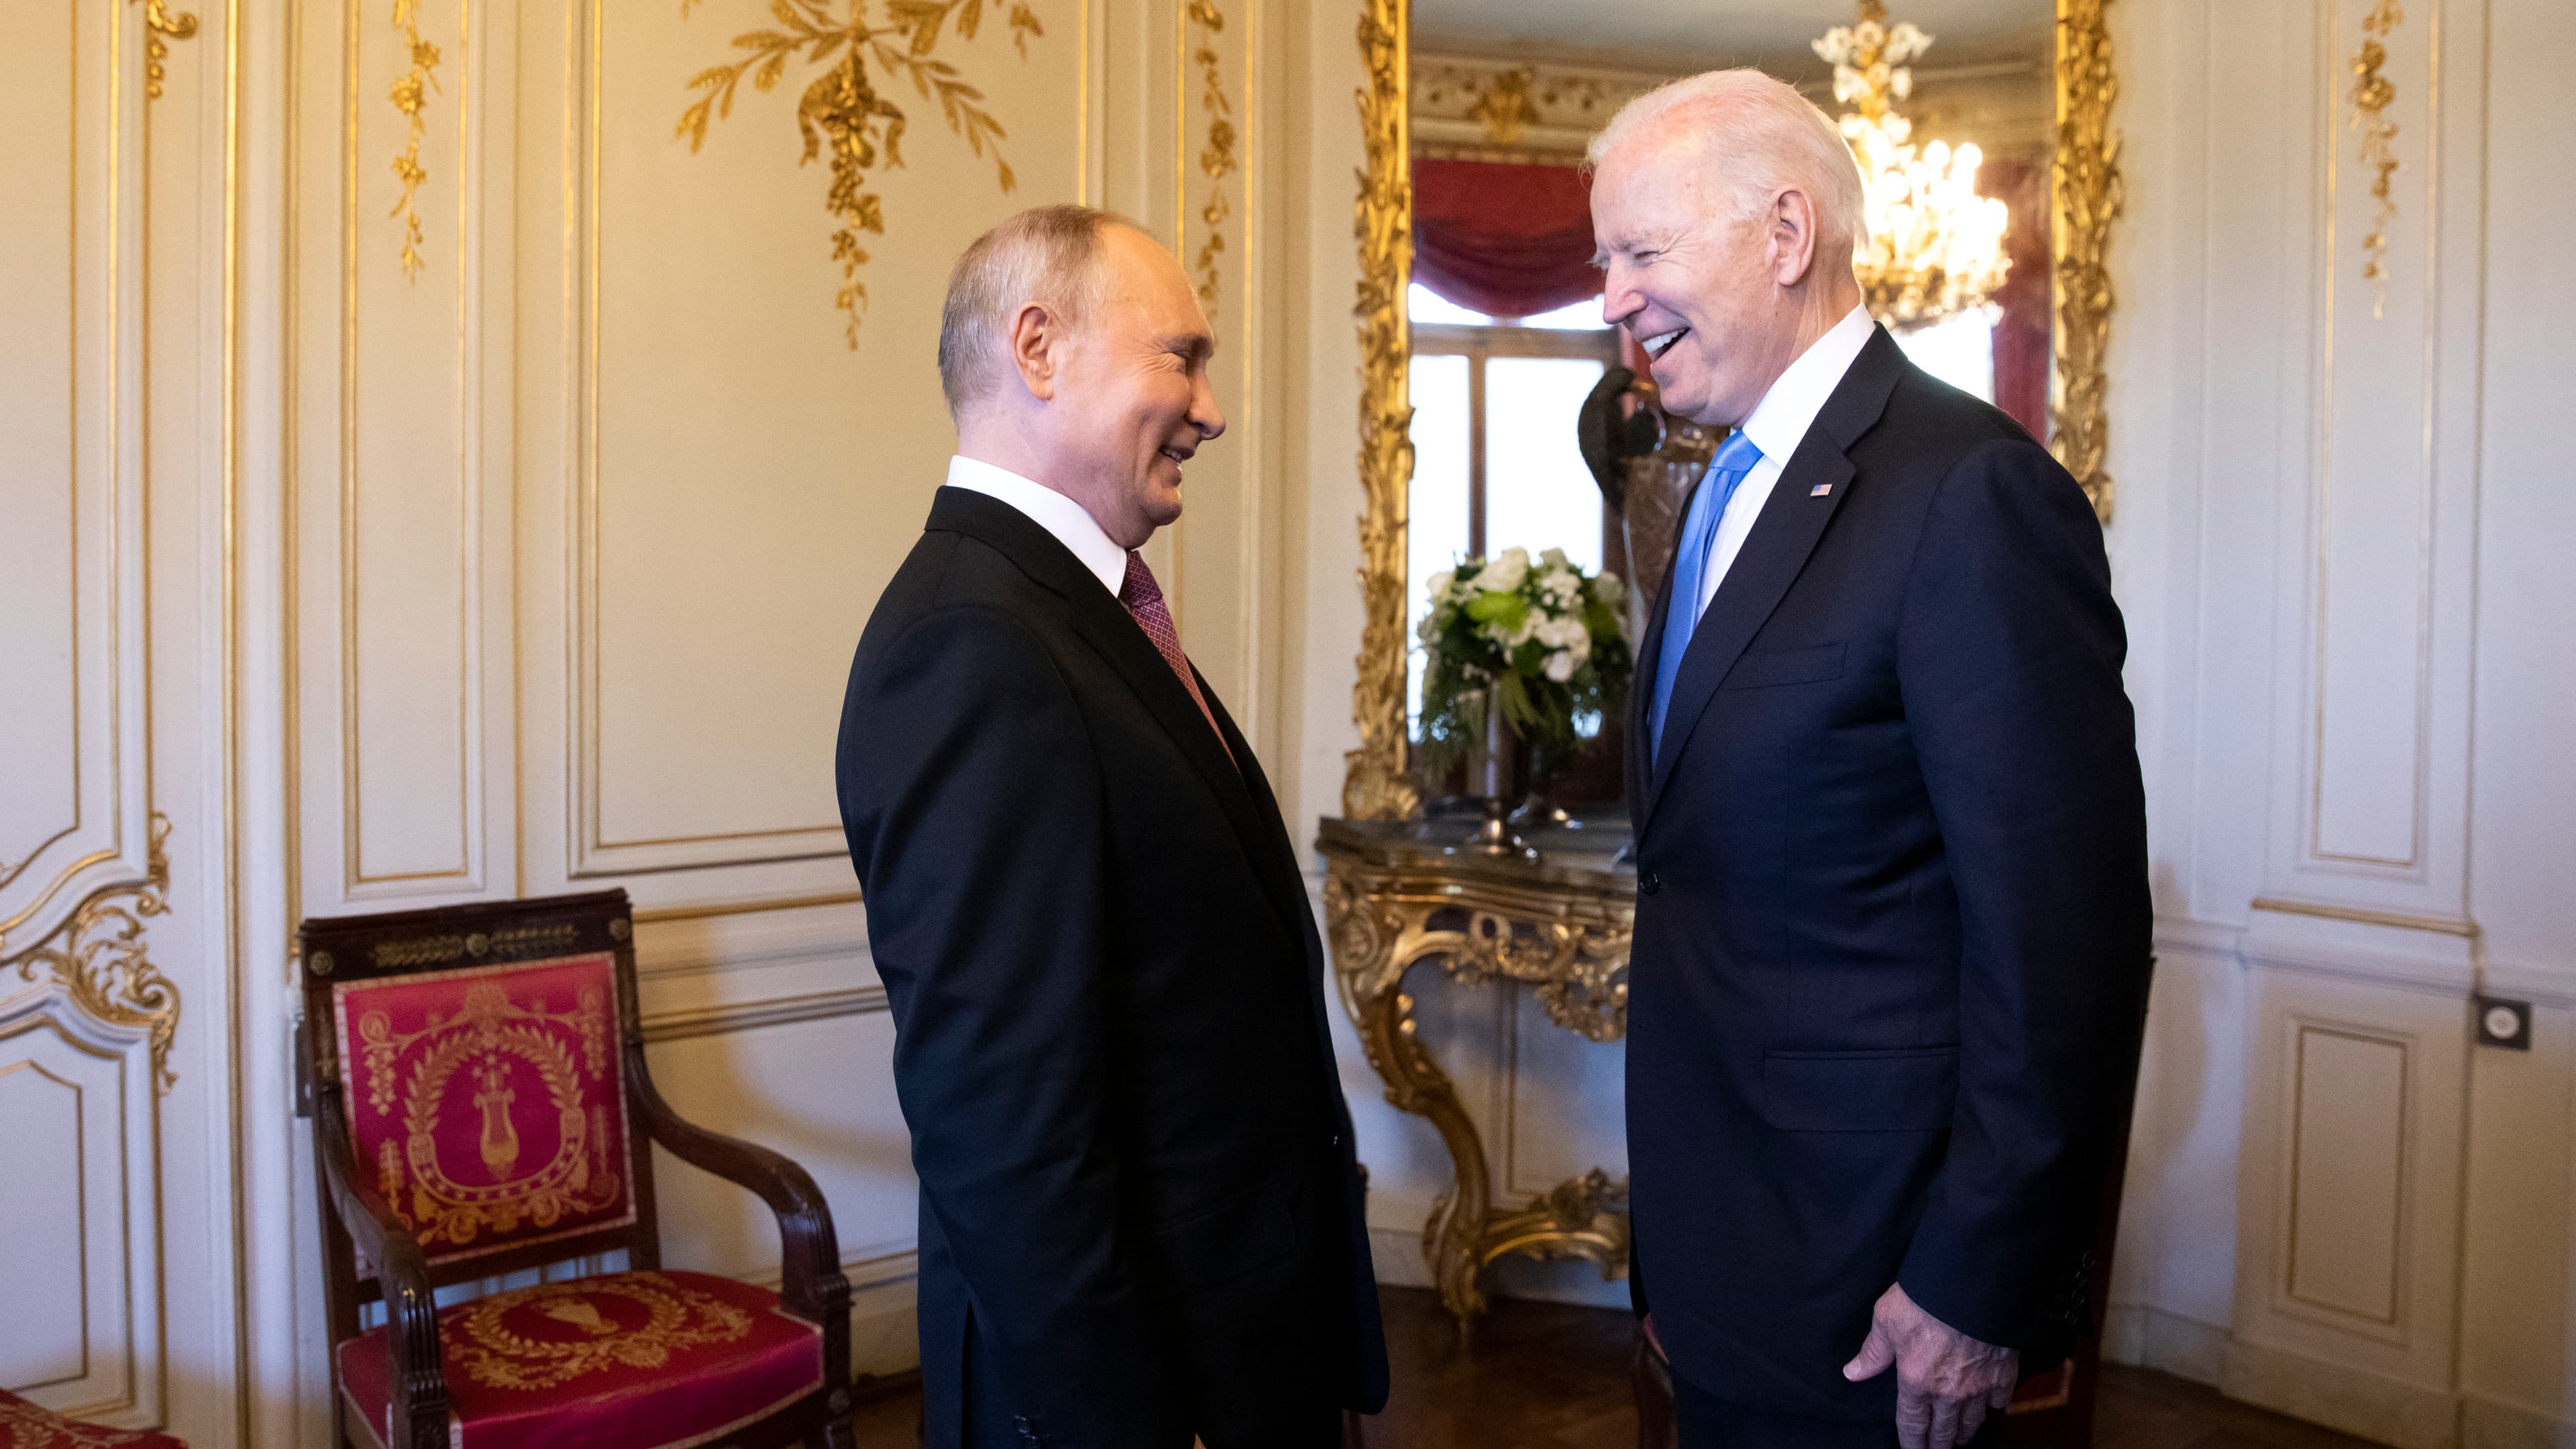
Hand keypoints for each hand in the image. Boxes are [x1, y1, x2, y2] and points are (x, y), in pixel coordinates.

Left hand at [1841, 1282, 2017, 1448]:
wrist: (1972, 1284)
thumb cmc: (1924, 1299)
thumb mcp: (1886, 1320)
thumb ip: (1873, 1352)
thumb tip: (1852, 1373)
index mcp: (1917, 1382)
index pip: (1912, 1425)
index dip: (1912, 1443)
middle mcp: (1949, 1392)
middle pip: (1944, 1431)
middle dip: (1939, 1444)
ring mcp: (1980, 1386)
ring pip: (1973, 1421)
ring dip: (1965, 1432)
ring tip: (1960, 1437)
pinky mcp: (2005, 1373)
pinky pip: (2000, 1402)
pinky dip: (1995, 1407)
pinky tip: (1992, 1407)